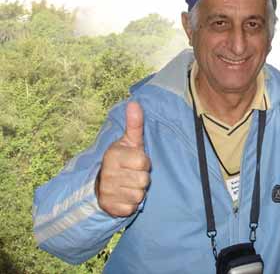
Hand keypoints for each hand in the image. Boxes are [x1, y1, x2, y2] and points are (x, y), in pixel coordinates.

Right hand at [96, 101, 150, 216]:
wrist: (102, 184)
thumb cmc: (122, 159)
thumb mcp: (129, 141)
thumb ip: (134, 124)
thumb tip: (134, 103)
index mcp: (113, 156)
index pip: (143, 162)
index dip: (144, 162)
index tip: (136, 161)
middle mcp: (108, 175)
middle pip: (143, 180)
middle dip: (142, 177)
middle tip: (133, 173)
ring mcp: (108, 192)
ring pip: (139, 195)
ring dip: (138, 191)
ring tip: (129, 184)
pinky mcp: (111, 208)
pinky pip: (132, 208)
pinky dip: (131, 204)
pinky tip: (125, 196)